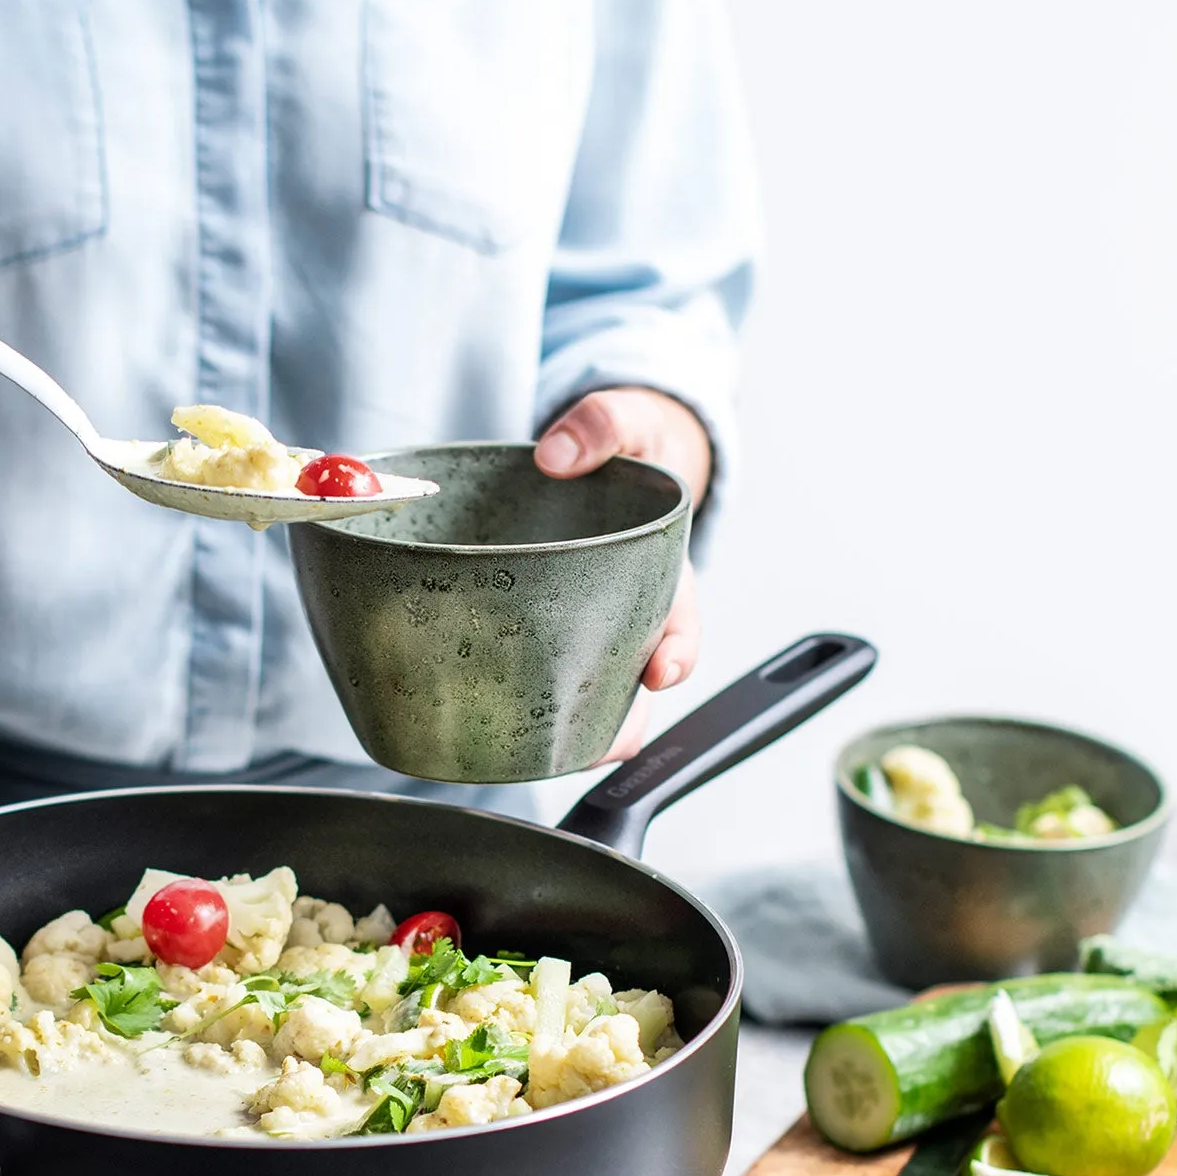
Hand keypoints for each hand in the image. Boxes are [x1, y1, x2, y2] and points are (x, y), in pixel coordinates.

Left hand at [535, 388, 710, 762]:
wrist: (598, 454)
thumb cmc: (620, 446)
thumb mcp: (624, 420)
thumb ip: (601, 425)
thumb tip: (557, 454)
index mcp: (660, 569)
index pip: (682, 623)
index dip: (677, 653)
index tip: (662, 671)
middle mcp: (630, 611)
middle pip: (635, 682)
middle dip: (620, 721)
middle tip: (592, 745)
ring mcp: (590, 629)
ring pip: (591, 697)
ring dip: (572, 732)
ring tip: (538, 755)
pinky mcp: (546, 635)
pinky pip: (541, 681)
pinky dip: (525, 711)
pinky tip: (494, 730)